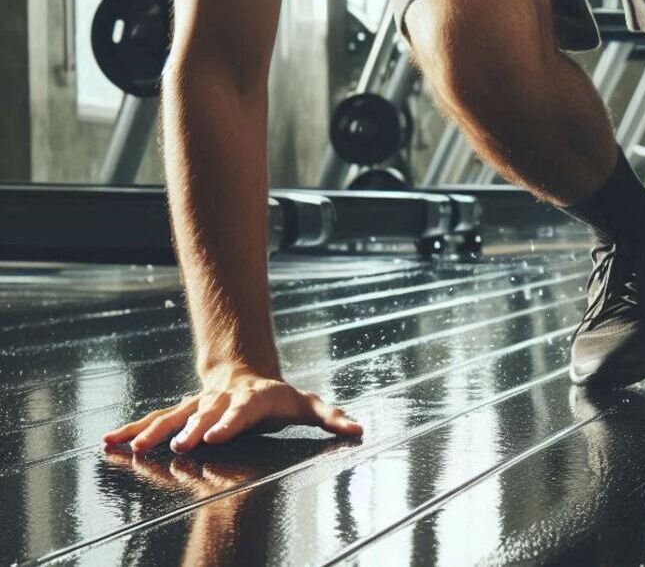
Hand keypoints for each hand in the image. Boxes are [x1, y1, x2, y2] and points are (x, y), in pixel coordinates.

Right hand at [102, 365, 362, 453]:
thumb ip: (332, 417)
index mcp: (252, 400)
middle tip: (178, 445)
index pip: (241, 412)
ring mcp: (198, 405)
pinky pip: (155, 419)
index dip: (229, 423)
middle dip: (190, 430)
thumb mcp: (309, 404)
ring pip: (174, 416)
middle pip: (204, 416)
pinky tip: (111, 441)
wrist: (246, 373)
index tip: (215, 436)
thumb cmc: (279, 397)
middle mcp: (221, 401)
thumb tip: (358, 429)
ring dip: (154, 431)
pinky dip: (133, 428)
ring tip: (133, 447)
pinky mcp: (181, 411)